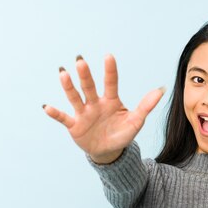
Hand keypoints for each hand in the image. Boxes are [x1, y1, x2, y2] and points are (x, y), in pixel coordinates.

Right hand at [43, 54, 164, 162]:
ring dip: (69, 87)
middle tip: (81, 61)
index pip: (111, 83)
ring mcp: (84, 113)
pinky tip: (47, 107)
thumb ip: (146, 106)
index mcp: (110, 100)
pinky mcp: (74, 125)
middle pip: (90, 87)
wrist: (109, 151)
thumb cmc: (122, 133)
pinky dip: (55, 113)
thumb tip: (161, 90)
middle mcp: (95, 103)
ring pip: (75, 98)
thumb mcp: (136, 121)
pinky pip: (64, 118)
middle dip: (85, 75)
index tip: (109, 56)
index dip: (110, 71)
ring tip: (63, 74)